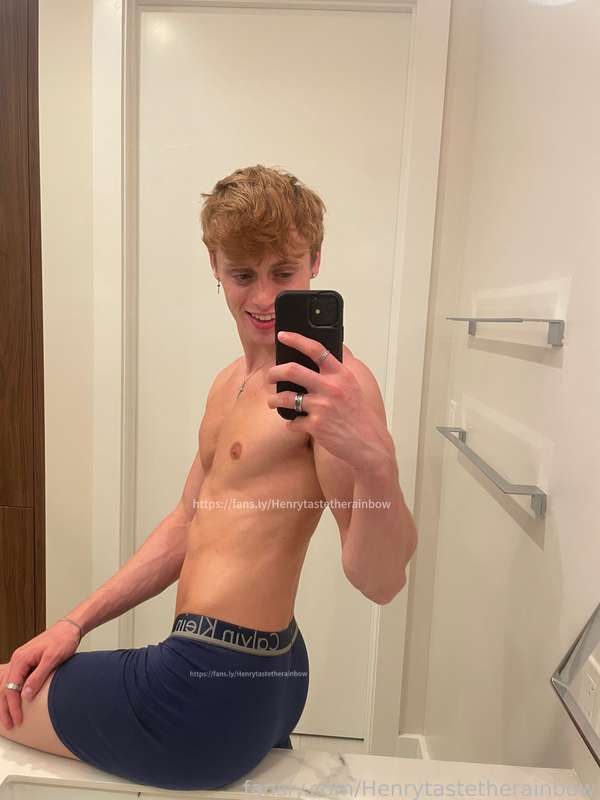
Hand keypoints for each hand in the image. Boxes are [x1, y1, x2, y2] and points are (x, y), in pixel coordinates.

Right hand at [0, 620, 80, 728]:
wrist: (70, 628)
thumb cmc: (63, 640)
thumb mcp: (52, 659)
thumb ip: (38, 677)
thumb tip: (24, 695)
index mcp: (20, 659)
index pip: (10, 688)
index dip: (13, 706)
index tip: (17, 720)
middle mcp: (17, 659)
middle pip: (4, 687)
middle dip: (5, 708)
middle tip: (9, 724)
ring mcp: (20, 659)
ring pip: (5, 684)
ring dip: (5, 701)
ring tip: (7, 717)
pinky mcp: (27, 661)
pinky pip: (12, 678)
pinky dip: (9, 690)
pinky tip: (10, 698)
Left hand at [266, 331, 391, 470]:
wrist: (368, 443)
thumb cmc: (359, 414)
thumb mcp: (353, 385)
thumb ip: (339, 368)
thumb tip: (332, 348)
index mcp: (340, 375)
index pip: (316, 349)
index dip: (296, 340)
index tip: (282, 336)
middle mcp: (330, 388)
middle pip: (292, 370)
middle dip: (274, 372)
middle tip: (270, 376)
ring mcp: (321, 407)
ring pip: (285, 398)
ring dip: (274, 400)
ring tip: (273, 401)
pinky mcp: (315, 426)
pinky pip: (292, 422)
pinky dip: (290, 424)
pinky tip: (293, 424)